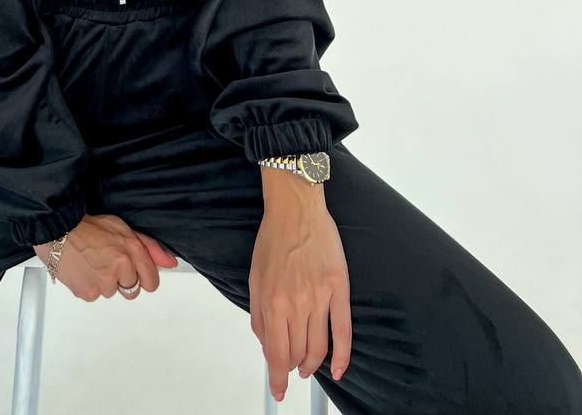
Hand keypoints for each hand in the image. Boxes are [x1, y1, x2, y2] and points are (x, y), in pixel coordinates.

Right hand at [32, 213, 177, 300]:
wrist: (58, 230)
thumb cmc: (87, 226)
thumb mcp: (122, 227)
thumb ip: (149, 247)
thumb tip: (170, 262)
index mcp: (131, 251)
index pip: (151, 282)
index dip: (144, 277)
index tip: (135, 272)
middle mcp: (120, 268)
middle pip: (131, 290)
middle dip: (122, 279)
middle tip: (107, 262)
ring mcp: (103, 283)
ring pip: (110, 292)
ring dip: (104, 281)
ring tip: (92, 262)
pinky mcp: (88, 292)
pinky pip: (94, 296)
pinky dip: (89, 285)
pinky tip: (83, 269)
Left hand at [250, 178, 351, 402]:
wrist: (295, 209)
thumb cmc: (274, 239)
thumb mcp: (254, 277)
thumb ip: (258, 315)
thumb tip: (266, 345)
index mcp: (273, 301)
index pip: (276, 353)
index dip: (277, 378)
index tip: (278, 390)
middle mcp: (297, 302)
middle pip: (298, 353)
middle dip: (293, 367)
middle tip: (292, 369)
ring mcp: (320, 296)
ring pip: (319, 347)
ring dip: (313, 363)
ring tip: (308, 367)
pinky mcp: (339, 288)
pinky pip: (344, 330)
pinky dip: (343, 356)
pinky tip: (339, 369)